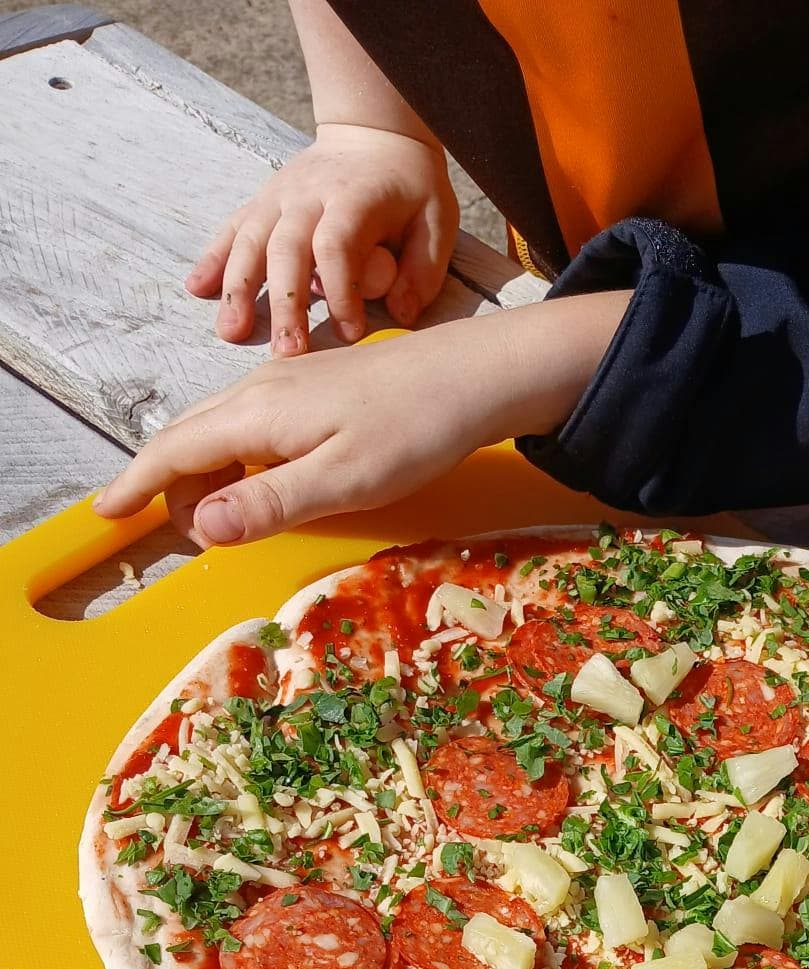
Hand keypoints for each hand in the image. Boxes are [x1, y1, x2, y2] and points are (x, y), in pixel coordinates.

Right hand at [92, 296, 627, 546]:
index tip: (108, 514)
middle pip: (191, 436)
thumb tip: (200, 526)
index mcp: (258, 415)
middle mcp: (262, 391)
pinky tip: (249, 471)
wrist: (473, 376)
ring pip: (219, 426)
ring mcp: (289, 384)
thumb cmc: (415, 430)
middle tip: (150, 524)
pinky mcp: (316, 387)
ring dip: (197, 467)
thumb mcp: (343, 480)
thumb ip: (270, 503)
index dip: (138, 485)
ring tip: (195, 509)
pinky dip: (230, 450)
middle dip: (161, 480)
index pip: (177, 450)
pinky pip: (250, 420)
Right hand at [185, 124, 458, 353]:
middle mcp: (308, 194)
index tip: (350, 334)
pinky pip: (232, 229)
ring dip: (238, 288)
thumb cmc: (410, 189)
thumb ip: (421, 269)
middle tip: (287, 353)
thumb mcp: (436, 222)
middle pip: (287, 249)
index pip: (337, 245)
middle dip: (284, 304)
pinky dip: (213, 259)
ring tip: (230, 333)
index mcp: (353, 198)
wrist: (373, 135)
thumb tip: (401, 314)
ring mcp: (279, 196)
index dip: (340, 292)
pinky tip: (197, 289)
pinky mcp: (263, 202)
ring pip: (250, 240)